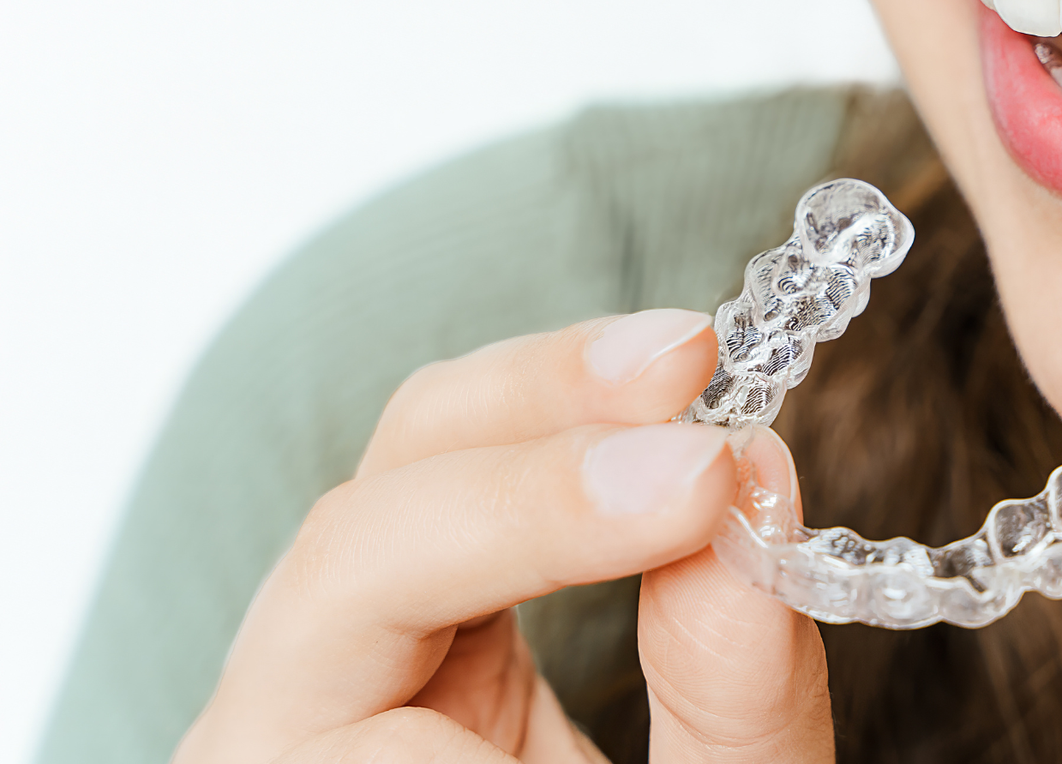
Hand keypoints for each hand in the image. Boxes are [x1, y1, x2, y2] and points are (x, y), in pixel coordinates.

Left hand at [173, 310, 833, 762]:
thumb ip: (725, 708)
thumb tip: (758, 503)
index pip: (374, 577)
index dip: (539, 512)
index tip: (712, 482)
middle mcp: (280, 712)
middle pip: (381, 492)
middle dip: (549, 416)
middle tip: (703, 373)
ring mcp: (342, 657)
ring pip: (417, 461)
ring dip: (569, 402)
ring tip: (701, 371)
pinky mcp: (422, 625)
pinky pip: (473, 487)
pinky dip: (577, 438)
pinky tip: (665, 422)